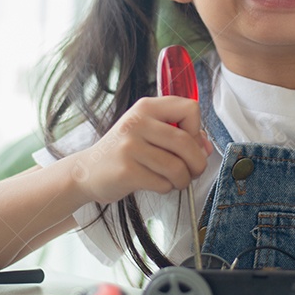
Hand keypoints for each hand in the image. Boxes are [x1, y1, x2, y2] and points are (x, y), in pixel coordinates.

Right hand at [67, 96, 212, 204]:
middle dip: (197, 163)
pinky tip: (156, 184)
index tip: (190, 144)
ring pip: (177, 167)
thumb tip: (206, 148)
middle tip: (194, 172)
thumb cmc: (125, 151)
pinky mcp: (126, 171)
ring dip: (183, 180)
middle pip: (186, 142)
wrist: (88, 171)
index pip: (190, 108)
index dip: (197, 130)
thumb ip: (179, 135)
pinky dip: (166, 188)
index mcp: (146, 107)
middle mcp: (137, 122)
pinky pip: (163, 183)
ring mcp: (130, 146)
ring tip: (176, 181)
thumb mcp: (149, 132)